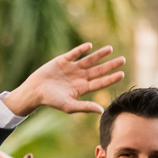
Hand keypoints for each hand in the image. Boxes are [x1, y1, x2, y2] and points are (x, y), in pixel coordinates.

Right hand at [2, 43, 124, 116]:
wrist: (35, 91)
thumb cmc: (51, 101)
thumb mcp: (69, 106)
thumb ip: (85, 107)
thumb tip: (101, 111)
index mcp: (82, 88)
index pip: (100, 82)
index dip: (111, 78)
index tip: (122, 74)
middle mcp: (79, 77)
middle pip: (98, 70)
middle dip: (110, 65)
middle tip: (123, 60)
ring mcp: (71, 68)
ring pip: (89, 60)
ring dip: (99, 55)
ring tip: (110, 49)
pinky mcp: (62, 60)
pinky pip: (74, 53)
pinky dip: (81, 49)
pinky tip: (89, 46)